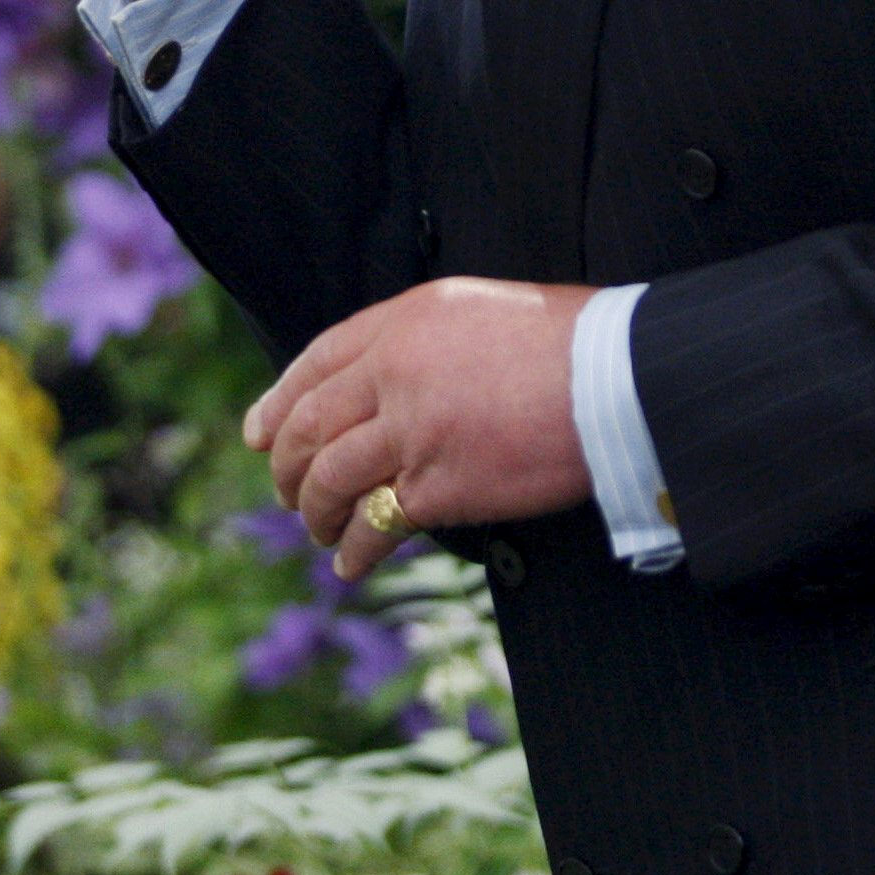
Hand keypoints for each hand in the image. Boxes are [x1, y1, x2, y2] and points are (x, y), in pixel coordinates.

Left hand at [245, 278, 597, 581]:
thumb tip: (397, 382)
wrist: (615, 375)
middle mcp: (394, 371)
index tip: (258, 433)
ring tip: (317, 531)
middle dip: (286, 464)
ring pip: (329, 476)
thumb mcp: (480, 311)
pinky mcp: (439, 485)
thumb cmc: (568, 342)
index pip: (318, 359)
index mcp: (404, 321)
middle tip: (285, 491)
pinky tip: (350, 563)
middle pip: (309, 423)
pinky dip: (355, 548)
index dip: (279, 400)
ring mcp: (412, 430)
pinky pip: (376, 523)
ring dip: (313, 511)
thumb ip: (425, 341)